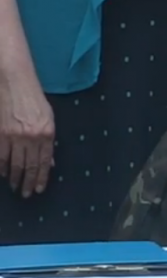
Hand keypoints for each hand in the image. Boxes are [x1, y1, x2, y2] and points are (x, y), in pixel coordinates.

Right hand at [0, 74, 54, 196]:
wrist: (14, 84)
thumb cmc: (35, 100)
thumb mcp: (49, 119)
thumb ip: (49, 141)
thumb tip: (49, 162)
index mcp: (47, 134)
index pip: (44, 162)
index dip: (41, 178)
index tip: (39, 189)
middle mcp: (31, 137)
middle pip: (29, 166)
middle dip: (28, 182)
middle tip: (26, 193)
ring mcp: (13, 136)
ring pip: (14, 164)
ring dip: (15, 178)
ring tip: (16, 187)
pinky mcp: (0, 134)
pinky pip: (1, 156)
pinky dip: (2, 167)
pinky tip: (4, 173)